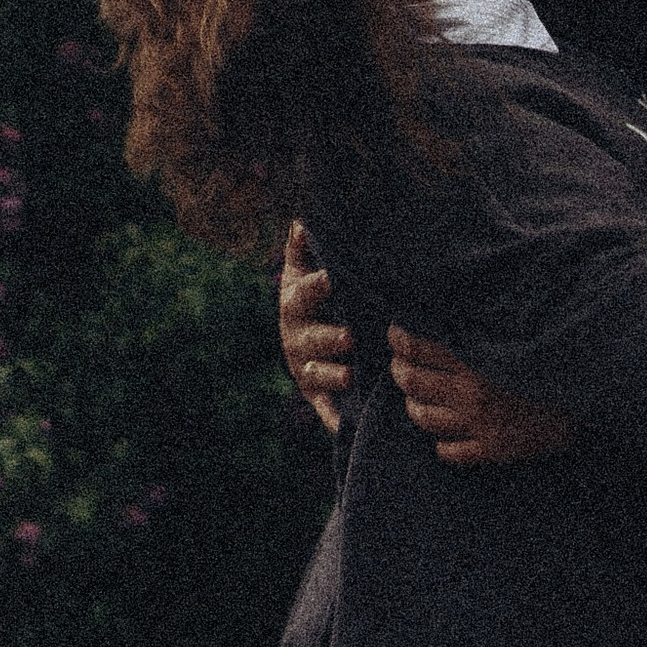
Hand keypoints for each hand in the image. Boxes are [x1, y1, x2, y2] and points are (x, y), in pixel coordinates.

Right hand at [279, 221, 352, 436]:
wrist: (299, 338)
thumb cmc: (310, 296)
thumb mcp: (302, 270)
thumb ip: (302, 247)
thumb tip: (302, 219)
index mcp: (295, 303)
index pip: (305, 293)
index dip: (317, 286)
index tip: (333, 279)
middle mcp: (296, 338)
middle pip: (311, 338)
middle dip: (329, 338)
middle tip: (350, 336)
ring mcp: (305, 368)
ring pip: (317, 374)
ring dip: (333, 375)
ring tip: (351, 375)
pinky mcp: (315, 395)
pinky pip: (324, 409)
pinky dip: (334, 419)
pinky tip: (347, 427)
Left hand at [389, 328, 576, 467]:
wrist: (586, 393)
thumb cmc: (551, 354)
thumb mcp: (516, 330)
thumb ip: (483, 323)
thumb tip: (455, 307)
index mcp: (476, 357)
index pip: (419, 347)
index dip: (399, 339)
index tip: (394, 333)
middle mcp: (471, 392)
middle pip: (413, 382)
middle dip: (399, 370)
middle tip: (398, 364)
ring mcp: (479, 424)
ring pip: (424, 418)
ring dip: (412, 406)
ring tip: (414, 398)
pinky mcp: (491, 450)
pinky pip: (450, 452)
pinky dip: (441, 444)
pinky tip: (444, 435)